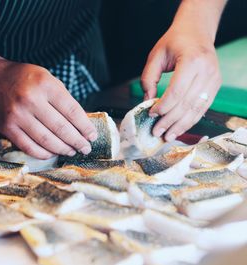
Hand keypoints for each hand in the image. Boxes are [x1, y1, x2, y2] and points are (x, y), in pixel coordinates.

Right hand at [0, 59, 97, 158]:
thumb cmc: (24, 79)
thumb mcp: (46, 78)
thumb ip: (62, 99)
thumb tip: (81, 124)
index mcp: (45, 84)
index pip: (72, 111)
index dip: (85, 127)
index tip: (92, 136)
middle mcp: (31, 100)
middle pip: (61, 128)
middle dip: (77, 141)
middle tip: (86, 148)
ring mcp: (17, 115)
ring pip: (47, 141)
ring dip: (63, 149)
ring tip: (72, 151)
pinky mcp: (7, 128)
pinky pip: (29, 147)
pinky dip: (44, 153)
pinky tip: (53, 153)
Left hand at [141, 25, 221, 141]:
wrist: (197, 32)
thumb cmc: (175, 42)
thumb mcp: (156, 55)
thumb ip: (149, 78)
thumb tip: (147, 101)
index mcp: (192, 61)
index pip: (177, 91)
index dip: (163, 106)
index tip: (151, 114)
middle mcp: (206, 71)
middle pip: (186, 103)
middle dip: (170, 120)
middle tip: (157, 132)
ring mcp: (214, 79)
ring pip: (196, 109)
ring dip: (181, 125)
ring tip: (168, 136)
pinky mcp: (215, 85)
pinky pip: (202, 107)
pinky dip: (190, 119)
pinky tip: (179, 128)